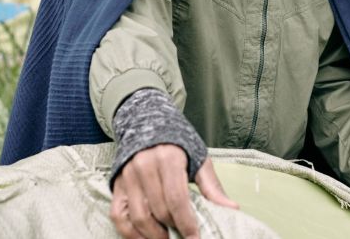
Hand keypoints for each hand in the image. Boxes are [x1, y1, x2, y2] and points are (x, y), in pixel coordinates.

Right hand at [110, 145, 237, 238]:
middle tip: (183, 237)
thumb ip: (213, 187)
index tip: (194, 238)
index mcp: (168, 159)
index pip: (176, 199)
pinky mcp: (117, 184)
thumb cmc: (177, 145)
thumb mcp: (199, 160)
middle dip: (172, 229)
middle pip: (158, 210)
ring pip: (138, 216)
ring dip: (153, 235)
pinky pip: (118, 215)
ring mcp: (127, 176)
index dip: (186, 223)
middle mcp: (144, 166)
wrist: (147, 123)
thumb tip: (232, 209)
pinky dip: (130, 233)